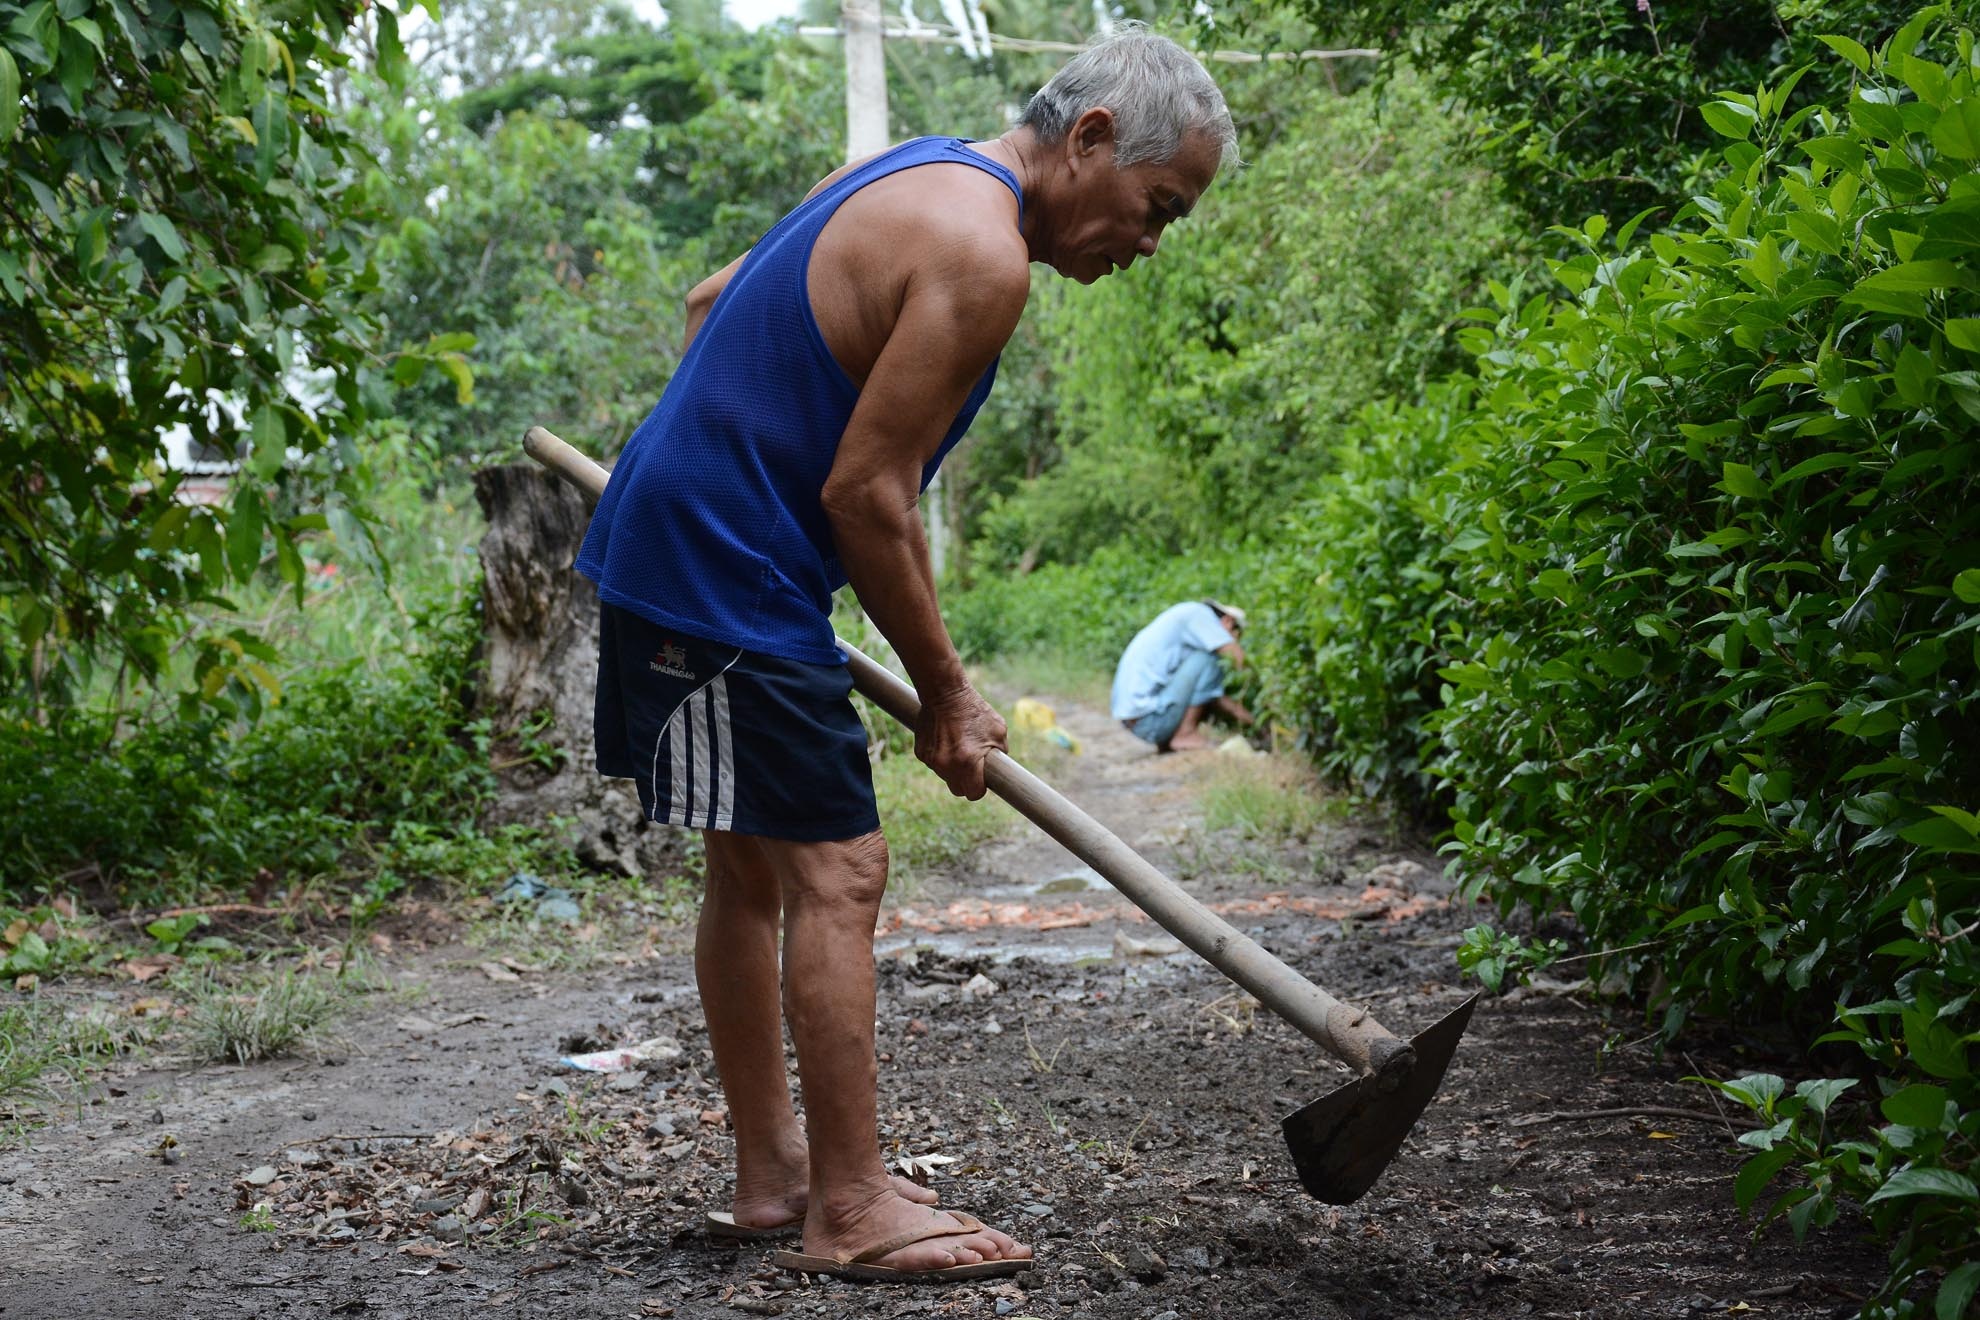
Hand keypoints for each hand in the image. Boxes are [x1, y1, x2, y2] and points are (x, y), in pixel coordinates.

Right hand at [913, 685, 1006, 799]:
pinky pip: (933, 764)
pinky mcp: (921, 753)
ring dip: (952, 769)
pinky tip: (946, 741)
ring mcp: (931, 760)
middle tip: (972, 768)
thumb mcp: (998, 730)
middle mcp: (947, 765)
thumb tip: (999, 767)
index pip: (974, 793)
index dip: (980, 788)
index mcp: (968, 762)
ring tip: (959, 747)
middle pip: (957, 790)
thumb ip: (1001, 753)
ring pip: (944, 776)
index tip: (982, 781)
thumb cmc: (974, 711)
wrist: (944, 693)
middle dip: (966, 783)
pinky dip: (940, 758)